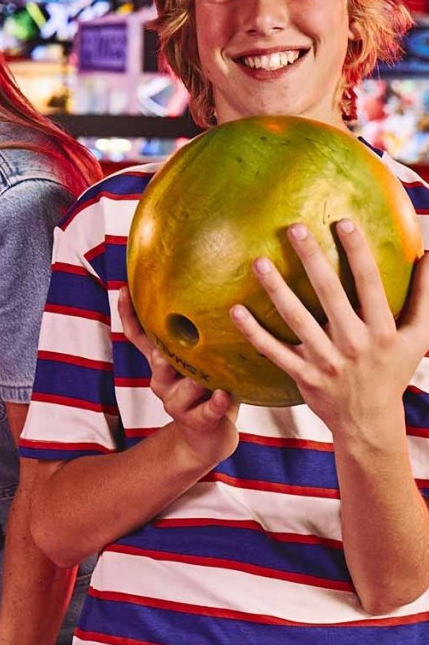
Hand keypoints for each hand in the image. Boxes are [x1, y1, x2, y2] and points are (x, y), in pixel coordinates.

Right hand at [119, 286, 238, 467]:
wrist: (208, 439)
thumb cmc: (208, 390)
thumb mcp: (198, 362)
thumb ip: (196, 338)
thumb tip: (207, 296)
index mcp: (159, 364)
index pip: (138, 337)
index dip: (128, 315)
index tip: (124, 289)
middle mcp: (161, 381)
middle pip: (158, 361)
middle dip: (167, 351)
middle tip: (184, 339)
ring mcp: (176, 402)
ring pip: (184, 385)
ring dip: (200, 379)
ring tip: (217, 374)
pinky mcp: (197, 421)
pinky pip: (206, 410)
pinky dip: (214, 403)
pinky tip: (222, 396)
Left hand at [229, 219, 428, 436]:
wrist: (369, 423)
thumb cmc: (392, 371)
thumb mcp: (417, 338)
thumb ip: (424, 297)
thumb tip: (428, 254)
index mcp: (382, 330)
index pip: (369, 282)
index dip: (357, 251)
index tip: (343, 222)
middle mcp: (354, 342)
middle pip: (329, 293)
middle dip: (312, 258)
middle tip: (293, 227)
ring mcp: (326, 360)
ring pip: (296, 319)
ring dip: (276, 289)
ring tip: (258, 261)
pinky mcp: (303, 375)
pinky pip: (274, 351)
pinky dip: (253, 332)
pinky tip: (235, 311)